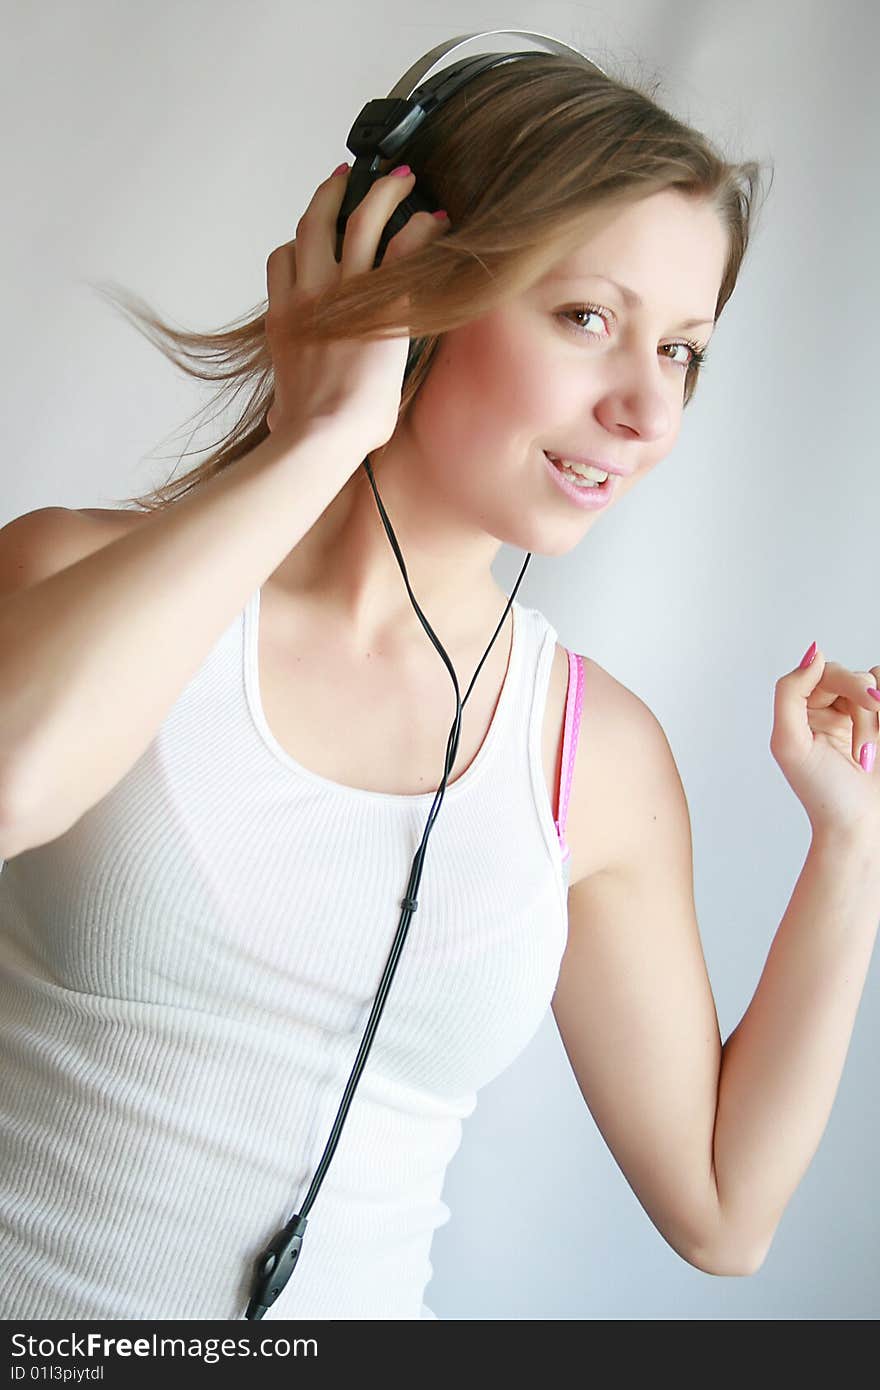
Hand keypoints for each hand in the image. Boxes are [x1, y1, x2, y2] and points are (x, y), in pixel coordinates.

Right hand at [264, 163, 450, 451]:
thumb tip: (279, 418)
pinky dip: (419, 226)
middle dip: (331, 192)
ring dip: (381, 191)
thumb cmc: (307, 431)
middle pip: (314, 222)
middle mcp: (308, 294)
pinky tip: (435, 220)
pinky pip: (402, 246)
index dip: (299, 241)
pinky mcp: (381, 301)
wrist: (321, 434)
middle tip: (348, 178)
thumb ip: (284, 401)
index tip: (317, 235)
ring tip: (400, 178)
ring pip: (359, 219)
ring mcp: (342, 292)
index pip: (282, 259)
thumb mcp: (284, 407)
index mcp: (283, 318)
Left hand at [770, 646, 879, 841]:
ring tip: (868, 754)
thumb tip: (814, 653)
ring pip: (874, 686)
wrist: (860, 827)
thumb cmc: (823, 793)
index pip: (822, 673)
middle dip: (864, 701)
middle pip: (850, 677)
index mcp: (801, 711)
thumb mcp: (790, 742)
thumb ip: (789, 693)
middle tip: (871, 731)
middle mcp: (829, 710)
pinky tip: (878, 745)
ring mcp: (858, 718)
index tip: (867, 701)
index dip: (844, 680)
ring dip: (875, 717)